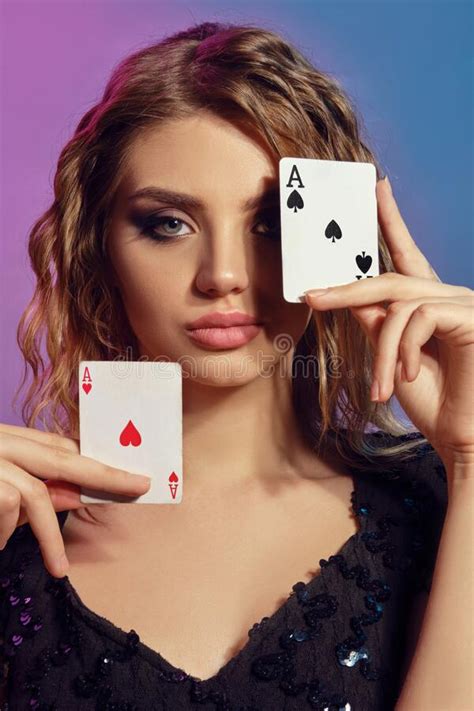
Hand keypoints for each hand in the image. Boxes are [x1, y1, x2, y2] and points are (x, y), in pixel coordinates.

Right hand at [0, 423, 150, 577]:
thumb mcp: (0, 487)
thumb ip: (38, 491)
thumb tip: (79, 494)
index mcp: (10, 439)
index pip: (60, 446)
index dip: (95, 460)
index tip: (128, 473)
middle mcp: (4, 441)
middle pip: (64, 456)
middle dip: (108, 474)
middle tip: (142, 486)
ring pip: (38, 493)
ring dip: (51, 536)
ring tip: (58, 566)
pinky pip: (10, 507)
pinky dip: (7, 532)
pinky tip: (0, 544)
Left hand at [304, 177, 473, 473]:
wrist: (463, 439)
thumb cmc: (434, 402)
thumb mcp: (392, 357)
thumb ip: (377, 323)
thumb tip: (351, 296)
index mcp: (429, 304)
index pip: (406, 255)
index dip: (391, 221)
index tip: (376, 188)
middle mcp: (448, 296)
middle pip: (388, 279)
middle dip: (346, 290)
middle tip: (311, 297)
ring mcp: (463, 303)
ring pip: (398, 305)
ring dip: (381, 351)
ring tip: (381, 388)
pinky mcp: (471, 316)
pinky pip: (418, 318)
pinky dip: (402, 351)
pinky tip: (408, 377)